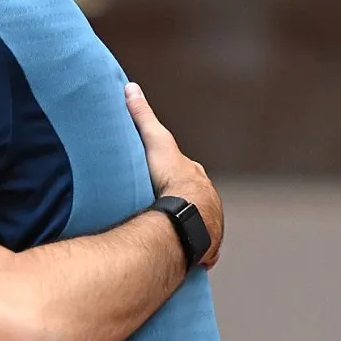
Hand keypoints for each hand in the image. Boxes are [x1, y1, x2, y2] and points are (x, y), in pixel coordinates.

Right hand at [125, 82, 223, 269]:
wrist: (187, 214)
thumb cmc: (171, 176)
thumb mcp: (154, 139)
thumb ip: (142, 115)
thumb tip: (130, 87)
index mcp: (196, 176)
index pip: (186, 170)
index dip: (173, 171)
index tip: (161, 174)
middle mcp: (208, 199)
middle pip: (194, 198)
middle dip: (182, 201)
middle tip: (162, 205)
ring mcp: (209, 224)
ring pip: (198, 224)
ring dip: (187, 227)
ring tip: (167, 233)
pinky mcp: (206, 246)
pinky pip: (200, 248)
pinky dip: (192, 249)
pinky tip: (180, 252)